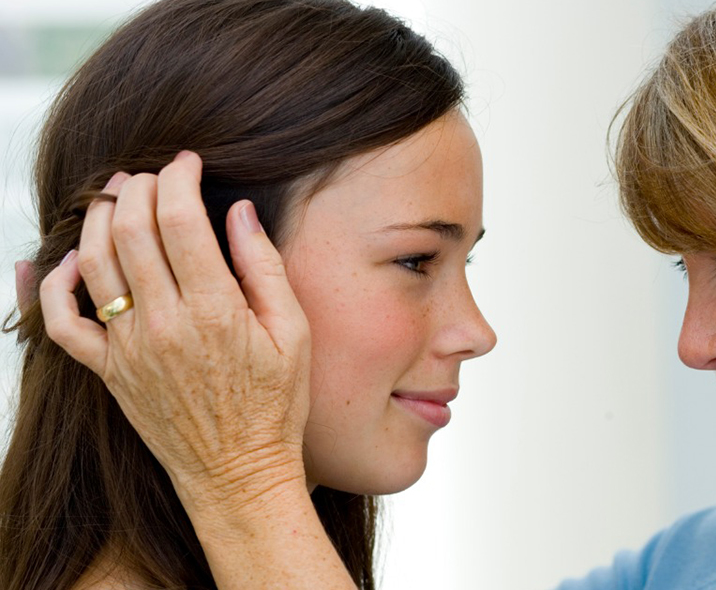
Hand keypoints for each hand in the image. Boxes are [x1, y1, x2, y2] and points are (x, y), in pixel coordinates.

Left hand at [38, 151, 311, 509]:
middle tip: (151, 175)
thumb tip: (238, 212)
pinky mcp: (107, 371)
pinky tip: (68, 261)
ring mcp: (128, 348)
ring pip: (92, 264)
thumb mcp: (294, 333)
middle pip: (129, 232)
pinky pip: (60, 323)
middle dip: (137, 188)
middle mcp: (163, 325)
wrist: (238, 471)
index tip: (187, 163)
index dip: (178, 179)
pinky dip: (52, 285)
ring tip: (115, 198)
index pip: (179, 221)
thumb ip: (264, 268)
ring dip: (98, 219)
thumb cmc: (275, 404)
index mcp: (215, 311)